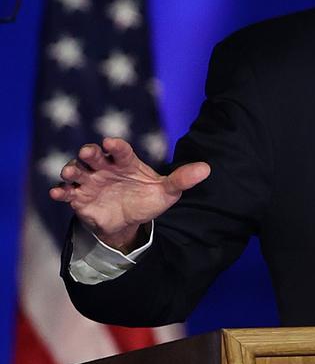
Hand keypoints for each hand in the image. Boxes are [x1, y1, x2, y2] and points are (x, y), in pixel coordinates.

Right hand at [49, 137, 209, 252]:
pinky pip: (66, 191)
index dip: (115, 146)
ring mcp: (90, 181)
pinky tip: (58, 193)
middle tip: (88, 153)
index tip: (111, 143)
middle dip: (89, 153)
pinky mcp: (78, 197)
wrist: (129, 220)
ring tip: (71, 172)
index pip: (121, 150)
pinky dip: (60, 190)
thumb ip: (182, 179)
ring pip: (76, 171)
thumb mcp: (167, 192)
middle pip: (94, 156)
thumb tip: (207, 169)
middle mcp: (105, 168)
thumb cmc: (147, 199)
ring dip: (71, 169)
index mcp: (126, 162)